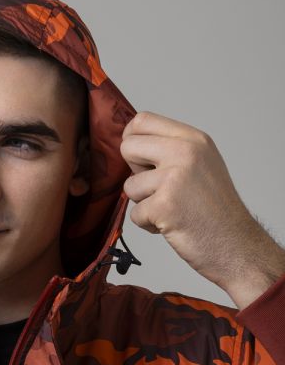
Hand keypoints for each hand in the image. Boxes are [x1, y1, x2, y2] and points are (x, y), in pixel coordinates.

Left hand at [119, 110, 265, 293]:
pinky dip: (149, 225)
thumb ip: (171, 150)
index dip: (132, 140)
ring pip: (129, 186)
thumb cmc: (215, 210)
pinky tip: (172, 224)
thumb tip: (132, 143)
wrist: (236, 244)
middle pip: (128, 147)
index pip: (142, 120)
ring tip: (171, 209)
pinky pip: (135, 214)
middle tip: (157, 188)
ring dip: (144, 204)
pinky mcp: (165, 206)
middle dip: (134, 172)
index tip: (140, 159)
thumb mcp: (201, 164)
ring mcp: (175, 178)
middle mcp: (185, 152)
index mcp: (193, 139)